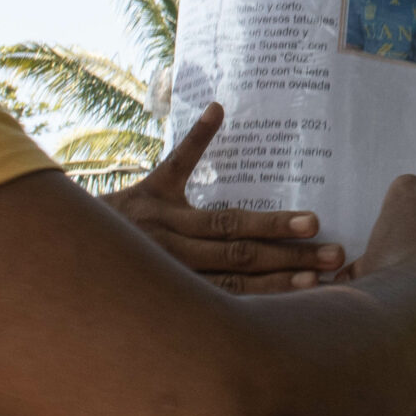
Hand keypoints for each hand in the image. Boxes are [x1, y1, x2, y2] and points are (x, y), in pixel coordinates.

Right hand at [102, 103, 342, 292]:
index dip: (273, 223)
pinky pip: (218, 305)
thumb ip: (189, 146)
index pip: (232, 223)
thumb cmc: (127, 210)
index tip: (314, 222)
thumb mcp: (156, 177)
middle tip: (335, 257)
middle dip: (290, 258)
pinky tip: (285, 308)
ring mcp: (174, 281)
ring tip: (318, 285)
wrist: (80, 252)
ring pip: (232, 290)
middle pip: (241, 257)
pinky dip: (253, 304)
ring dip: (277, 287)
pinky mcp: (172, 300)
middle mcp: (173, 249)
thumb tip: (218, 106)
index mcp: (170, 213)